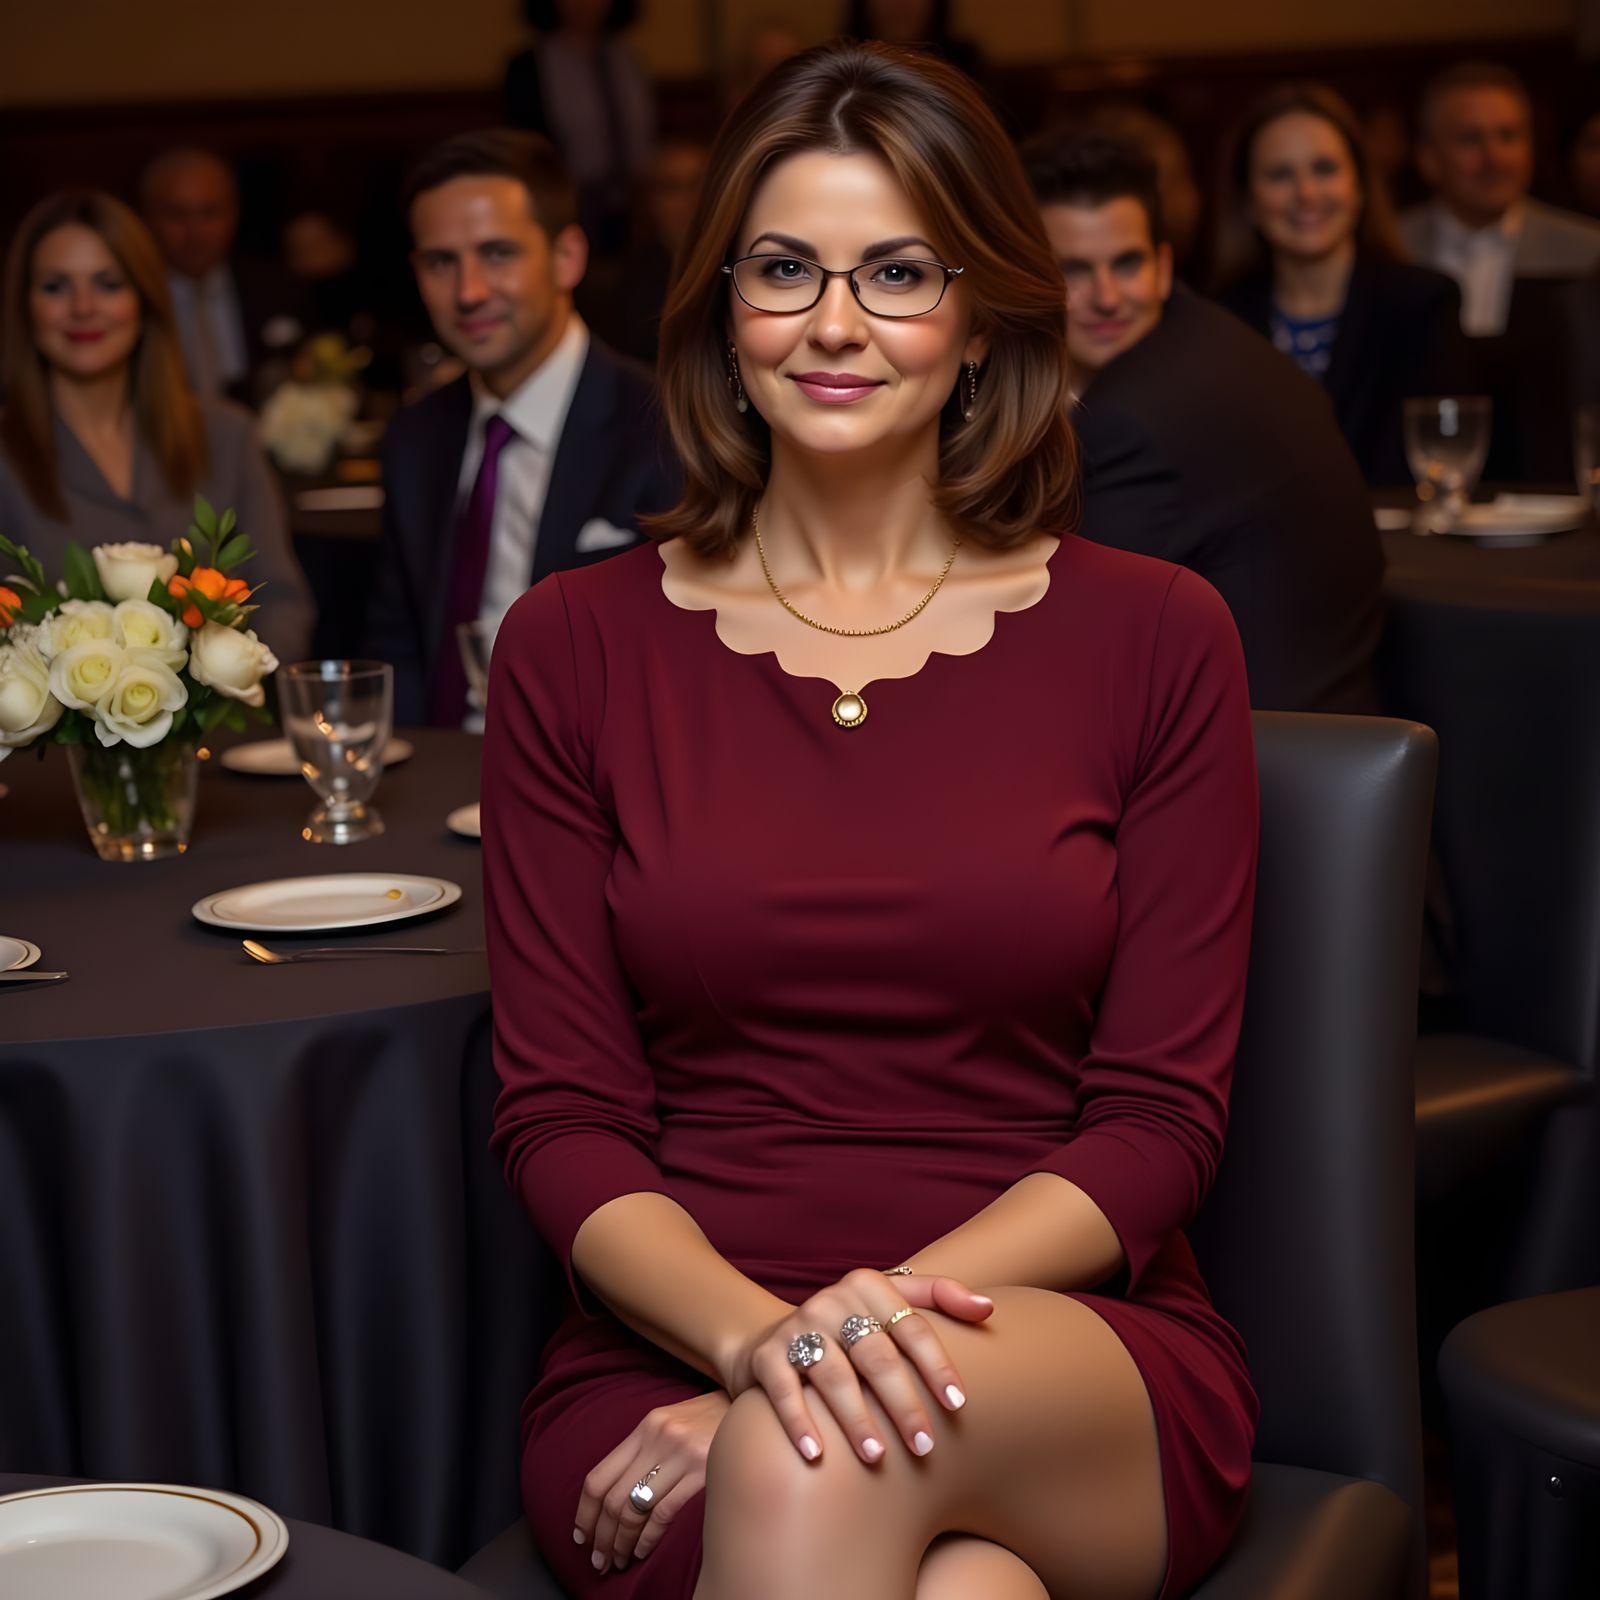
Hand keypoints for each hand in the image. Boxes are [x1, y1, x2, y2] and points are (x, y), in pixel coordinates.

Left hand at [575, 1390, 730, 1574]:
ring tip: (619, 1560)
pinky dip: (647, 1538)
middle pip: (613, 1498)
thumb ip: (645, 1448)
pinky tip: (642, 1551)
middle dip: (601, 1537)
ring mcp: (680, 1454)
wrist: (754, 1407)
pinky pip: (663, 1513)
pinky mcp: (702, 1471)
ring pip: (634, 1509)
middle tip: (599, 1560)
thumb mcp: (672, 1422)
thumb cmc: (711, 1419)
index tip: (581, 1537)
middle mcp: (659, 1438)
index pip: (598, 1476)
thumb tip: (615, 1490)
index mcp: (645, 1426)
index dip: (585, 1513)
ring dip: (622, 1543)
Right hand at [723, 1268, 992, 1465]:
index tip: (958, 1406)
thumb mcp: (889, 1303)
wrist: (770, 1339)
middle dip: (902, 1404)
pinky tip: (817, 1455)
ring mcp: (797, 1327)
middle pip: (876, 1355)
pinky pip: (785, 1391)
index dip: (936, 1366)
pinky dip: (800, 1422)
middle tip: (924, 1446)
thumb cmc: (850, 1329)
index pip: (911, 1326)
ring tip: (877, 1457)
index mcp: (867, 1286)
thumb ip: (940, 1298)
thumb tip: (989, 1307)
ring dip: (856, 1420)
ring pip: (833, 1376)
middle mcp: (832, 1301)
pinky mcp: (766, 1356)